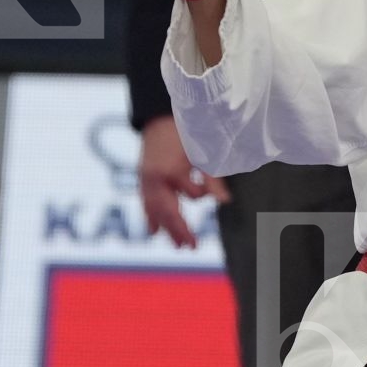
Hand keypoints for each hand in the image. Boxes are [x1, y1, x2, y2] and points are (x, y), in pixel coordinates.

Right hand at [138, 116, 229, 249]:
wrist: (158, 119)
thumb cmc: (183, 134)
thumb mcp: (200, 153)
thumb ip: (211, 178)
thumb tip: (226, 202)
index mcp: (172, 170)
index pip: (192, 194)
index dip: (205, 194)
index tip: (220, 197)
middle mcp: (156, 179)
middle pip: (168, 211)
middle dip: (180, 230)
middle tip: (192, 246)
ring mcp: (145, 181)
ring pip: (155, 211)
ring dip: (167, 229)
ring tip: (178, 245)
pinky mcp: (141, 180)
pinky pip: (145, 204)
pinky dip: (150, 217)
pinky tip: (153, 231)